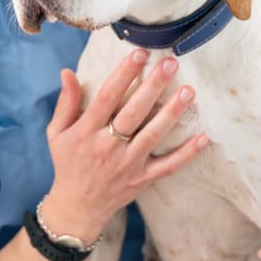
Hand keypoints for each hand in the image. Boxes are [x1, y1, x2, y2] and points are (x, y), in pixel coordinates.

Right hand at [43, 50, 208, 241]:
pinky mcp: (142, 179)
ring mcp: (128, 164)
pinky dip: (187, 154)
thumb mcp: (57, 133)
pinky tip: (203, 137)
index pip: (107, 96)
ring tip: (188, 91)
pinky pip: (168, 166)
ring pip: (153, 134)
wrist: (76, 207)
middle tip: (170, 63)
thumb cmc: (67, 164)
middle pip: (134, 111)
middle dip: (153, 85)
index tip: (139, 53)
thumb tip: (68, 72)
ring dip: (172, 112)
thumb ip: (66, 103)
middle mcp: (108, 146)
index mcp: (87, 131)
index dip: (124, 73)